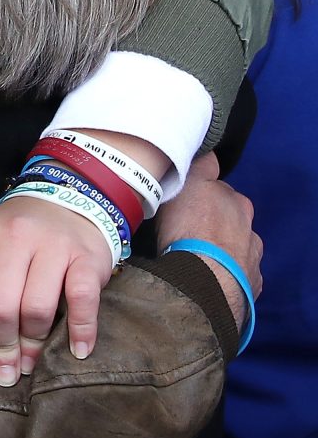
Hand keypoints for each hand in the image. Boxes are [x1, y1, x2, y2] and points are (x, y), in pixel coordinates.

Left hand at [0, 196, 114, 385]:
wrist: (64, 204)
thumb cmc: (10, 235)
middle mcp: (13, 237)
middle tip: (3, 371)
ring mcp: (52, 245)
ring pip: (36, 308)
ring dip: (32, 346)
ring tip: (29, 364)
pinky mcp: (86, 257)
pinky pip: (82, 299)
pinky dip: (80, 330)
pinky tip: (77, 351)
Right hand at [154, 153, 262, 327]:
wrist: (203, 279)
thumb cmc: (191, 228)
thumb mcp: (188, 184)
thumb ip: (200, 167)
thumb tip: (207, 153)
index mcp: (236, 202)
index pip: (219, 189)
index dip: (201, 193)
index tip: (185, 201)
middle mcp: (249, 227)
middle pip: (229, 218)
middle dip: (213, 221)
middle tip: (186, 229)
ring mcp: (252, 256)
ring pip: (236, 246)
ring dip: (221, 248)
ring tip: (194, 256)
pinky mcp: (251, 284)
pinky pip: (238, 274)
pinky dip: (225, 273)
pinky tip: (207, 276)